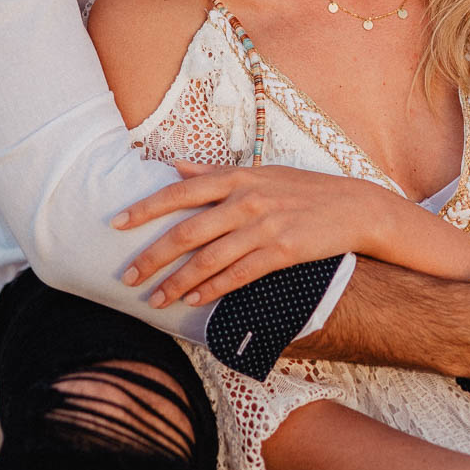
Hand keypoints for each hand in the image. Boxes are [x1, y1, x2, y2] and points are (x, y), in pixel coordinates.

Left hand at [113, 163, 386, 306]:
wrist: (354, 206)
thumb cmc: (302, 189)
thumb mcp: (259, 172)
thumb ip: (213, 173)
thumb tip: (173, 168)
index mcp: (236, 178)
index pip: (178, 192)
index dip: (144, 209)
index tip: (115, 224)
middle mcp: (245, 200)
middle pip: (186, 231)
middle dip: (152, 256)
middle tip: (126, 276)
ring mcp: (264, 226)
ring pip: (208, 259)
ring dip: (177, 283)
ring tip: (155, 300)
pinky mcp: (283, 251)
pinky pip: (239, 275)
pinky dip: (213, 289)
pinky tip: (195, 301)